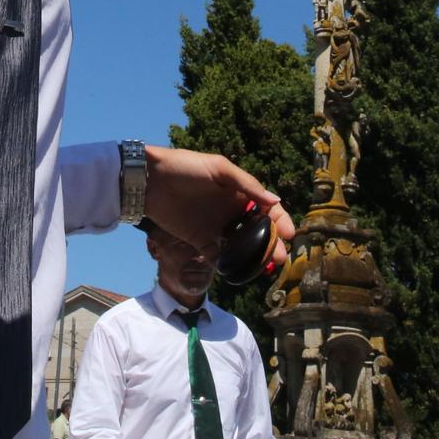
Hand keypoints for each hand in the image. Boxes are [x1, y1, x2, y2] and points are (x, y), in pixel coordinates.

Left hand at [142, 146, 293, 268]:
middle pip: (258, 231)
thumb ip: (247, 185)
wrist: (148, 181)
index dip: (281, 221)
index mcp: (239, 192)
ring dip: (253, 257)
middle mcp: (231, 211)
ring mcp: (216, 227)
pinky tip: (238, 272)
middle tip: (279, 257)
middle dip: (271, 244)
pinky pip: (219, 256)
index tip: (290, 235)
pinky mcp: (199, 240)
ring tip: (264, 268)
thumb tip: (275, 200)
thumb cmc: (185, 167)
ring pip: (241, 246)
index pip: (268, 208)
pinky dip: (229, 265)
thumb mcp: (219, 168)